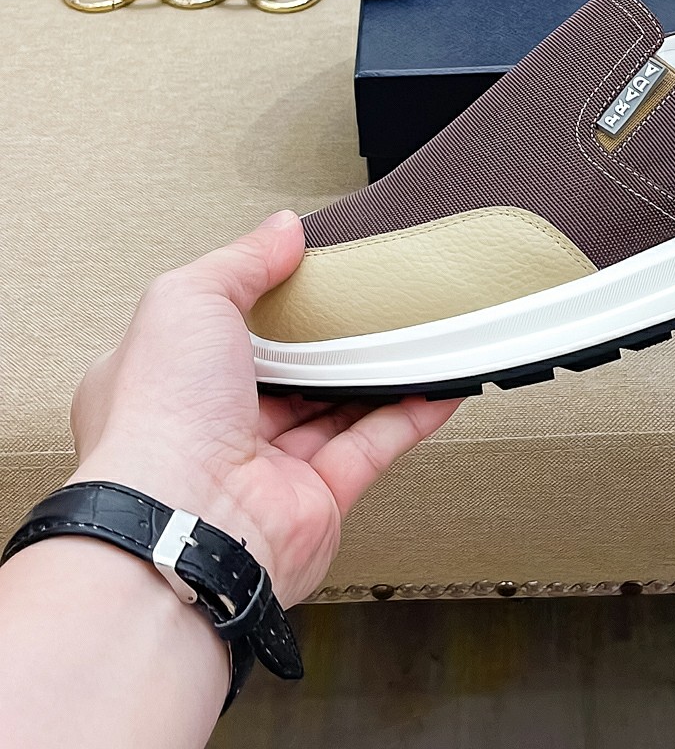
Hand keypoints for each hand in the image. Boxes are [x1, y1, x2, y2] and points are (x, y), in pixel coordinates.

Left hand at [68, 211, 458, 606]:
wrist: (185, 524)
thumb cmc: (160, 420)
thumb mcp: (187, 300)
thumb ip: (241, 261)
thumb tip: (281, 230)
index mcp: (167, 380)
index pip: (216, 328)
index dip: (258, 299)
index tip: (303, 271)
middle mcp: (211, 428)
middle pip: (282, 370)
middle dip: (322, 339)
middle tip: (364, 299)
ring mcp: (266, 467)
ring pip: (333, 407)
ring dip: (374, 372)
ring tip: (412, 330)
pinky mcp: (318, 500)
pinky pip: (373, 446)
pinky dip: (410, 414)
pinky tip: (436, 384)